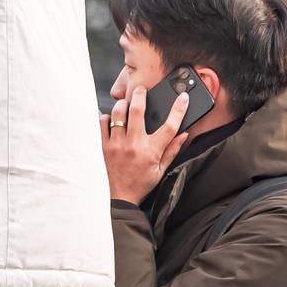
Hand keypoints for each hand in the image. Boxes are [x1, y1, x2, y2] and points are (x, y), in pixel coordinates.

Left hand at [101, 87, 189, 206]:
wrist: (120, 197)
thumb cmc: (142, 183)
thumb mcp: (162, 170)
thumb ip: (172, 150)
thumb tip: (184, 134)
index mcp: (151, 151)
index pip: (169, 126)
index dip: (178, 110)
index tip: (183, 97)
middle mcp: (134, 145)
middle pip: (138, 110)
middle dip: (141, 94)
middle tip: (141, 89)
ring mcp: (117, 144)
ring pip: (117, 114)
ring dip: (122, 104)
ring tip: (126, 104)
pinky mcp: (104, 146)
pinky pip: (102, 123)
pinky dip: (106, 117)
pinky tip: (111, 118)